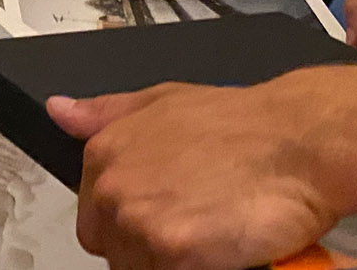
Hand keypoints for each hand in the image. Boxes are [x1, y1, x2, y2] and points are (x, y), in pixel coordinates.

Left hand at [52, 70, 354, 269]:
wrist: (297, 141)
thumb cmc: (241, 125)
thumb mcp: (163, 103)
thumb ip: (107, 114)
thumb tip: (60, 110)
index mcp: (104, 154)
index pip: (95, 220)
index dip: (133, 226)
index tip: (166, 220)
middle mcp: (113, 188)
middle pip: (115, 250)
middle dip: (149, 248)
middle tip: (195, 227)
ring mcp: (140, 223)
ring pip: (140, 268)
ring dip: (173, 263)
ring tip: (213, 233)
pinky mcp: (173, 253)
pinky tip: (222, 248)